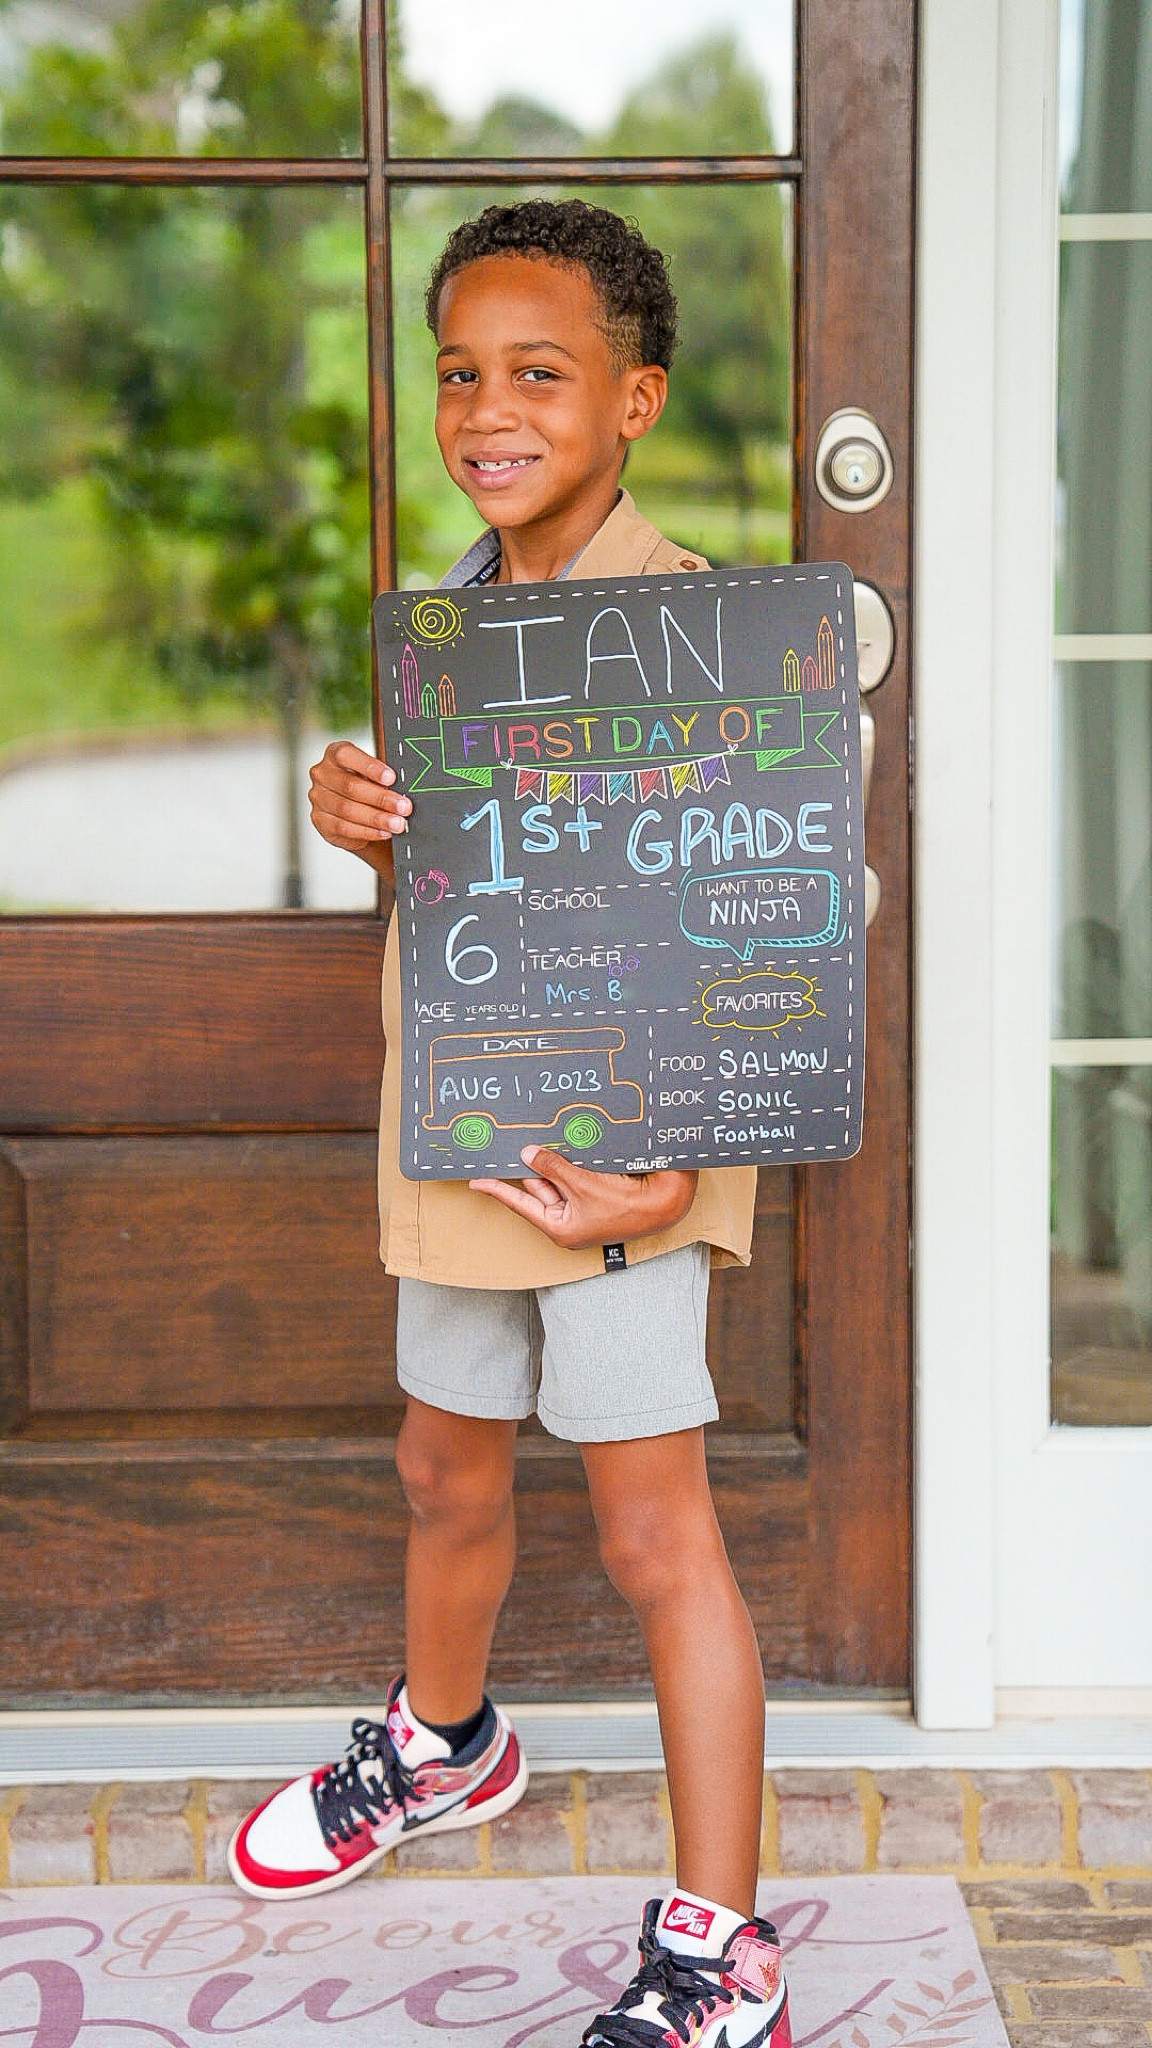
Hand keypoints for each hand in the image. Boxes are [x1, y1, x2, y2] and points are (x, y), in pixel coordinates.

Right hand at [308, 740, 411, 879]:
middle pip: (350, 786)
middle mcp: (322, 774)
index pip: (346, 755)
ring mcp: (318, 798)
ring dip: (376, 818)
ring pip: (347, 810)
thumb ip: (385, 775)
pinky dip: (367, 831)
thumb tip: (407, 782)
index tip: (391, 778)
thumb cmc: (369, 786)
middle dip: (381, 798)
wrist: (356, 812)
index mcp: (335, 754)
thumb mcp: (376, 774)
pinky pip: (344, 828)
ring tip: (397, 823)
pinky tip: (383, 832)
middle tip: (403, 807)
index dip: (369, 767)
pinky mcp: (320, 821)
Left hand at [469, 1147, 697, 1250]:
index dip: (497, 1189)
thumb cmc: (625, 1205)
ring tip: (541, 1143)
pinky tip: (563, 1146)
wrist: (664, 1203)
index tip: (476, 1180)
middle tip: (511, 1146)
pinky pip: (573, 1178)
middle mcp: (568, 1222)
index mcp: (559, 1228)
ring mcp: (582, 1211)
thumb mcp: (581, 1184)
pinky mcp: (595, 1198)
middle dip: (529, 1168)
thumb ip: (552, 1167)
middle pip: (538, 1190)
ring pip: (557, 1181)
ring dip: (551, 1164)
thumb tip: (527, 1154)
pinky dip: (567, 1164)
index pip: (519, 1203)